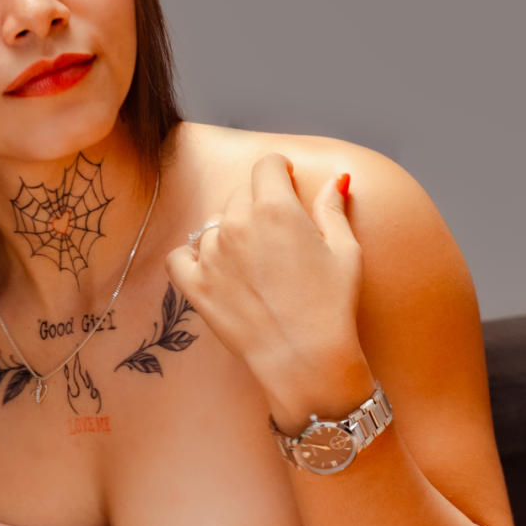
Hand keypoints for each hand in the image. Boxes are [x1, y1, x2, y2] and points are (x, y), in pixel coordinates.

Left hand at [162, 153, 368, 422]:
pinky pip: (180, 256)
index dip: (278, 170)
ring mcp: (211, 255)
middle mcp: (237, 224)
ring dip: (231, 233)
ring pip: (215, 225)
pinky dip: (192, 257)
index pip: (266, 165)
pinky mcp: (195, 285)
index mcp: (275, 208)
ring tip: (254, 262)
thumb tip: (335, 180)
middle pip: (241, 194)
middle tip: (278, 233)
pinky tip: (213, 267)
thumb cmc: (331, 305)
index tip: (284, 182)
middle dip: (259, 203)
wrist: (304, 359)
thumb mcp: (345, 250)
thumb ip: (332, 209)